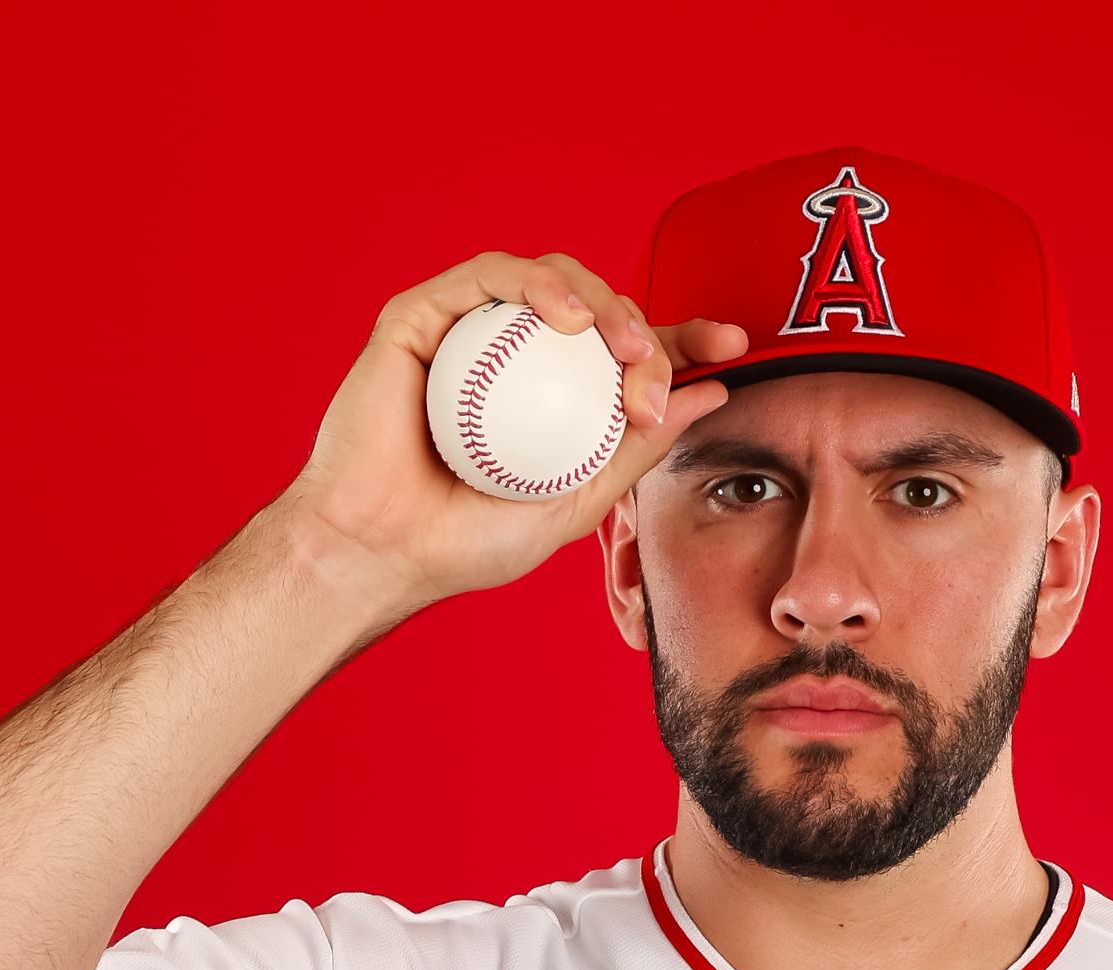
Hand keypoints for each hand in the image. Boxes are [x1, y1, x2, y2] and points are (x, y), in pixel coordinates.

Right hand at [279, 250, 747, 609]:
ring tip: (625, 348)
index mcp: (551, 397)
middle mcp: (513, 356)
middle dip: (646, 334)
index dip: (684, 335)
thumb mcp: (576, 500)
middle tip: (655, 384)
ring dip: (603, 302)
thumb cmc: (466, 541)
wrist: (381, 551)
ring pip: (552, 280)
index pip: (628, 349)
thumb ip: (638, 448)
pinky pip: (488, 276)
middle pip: (600, 309)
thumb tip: (712, 392)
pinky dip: (537, 285)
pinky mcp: (422, 317)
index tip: (731, 344)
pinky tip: (567, 318)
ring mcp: (467, 333)